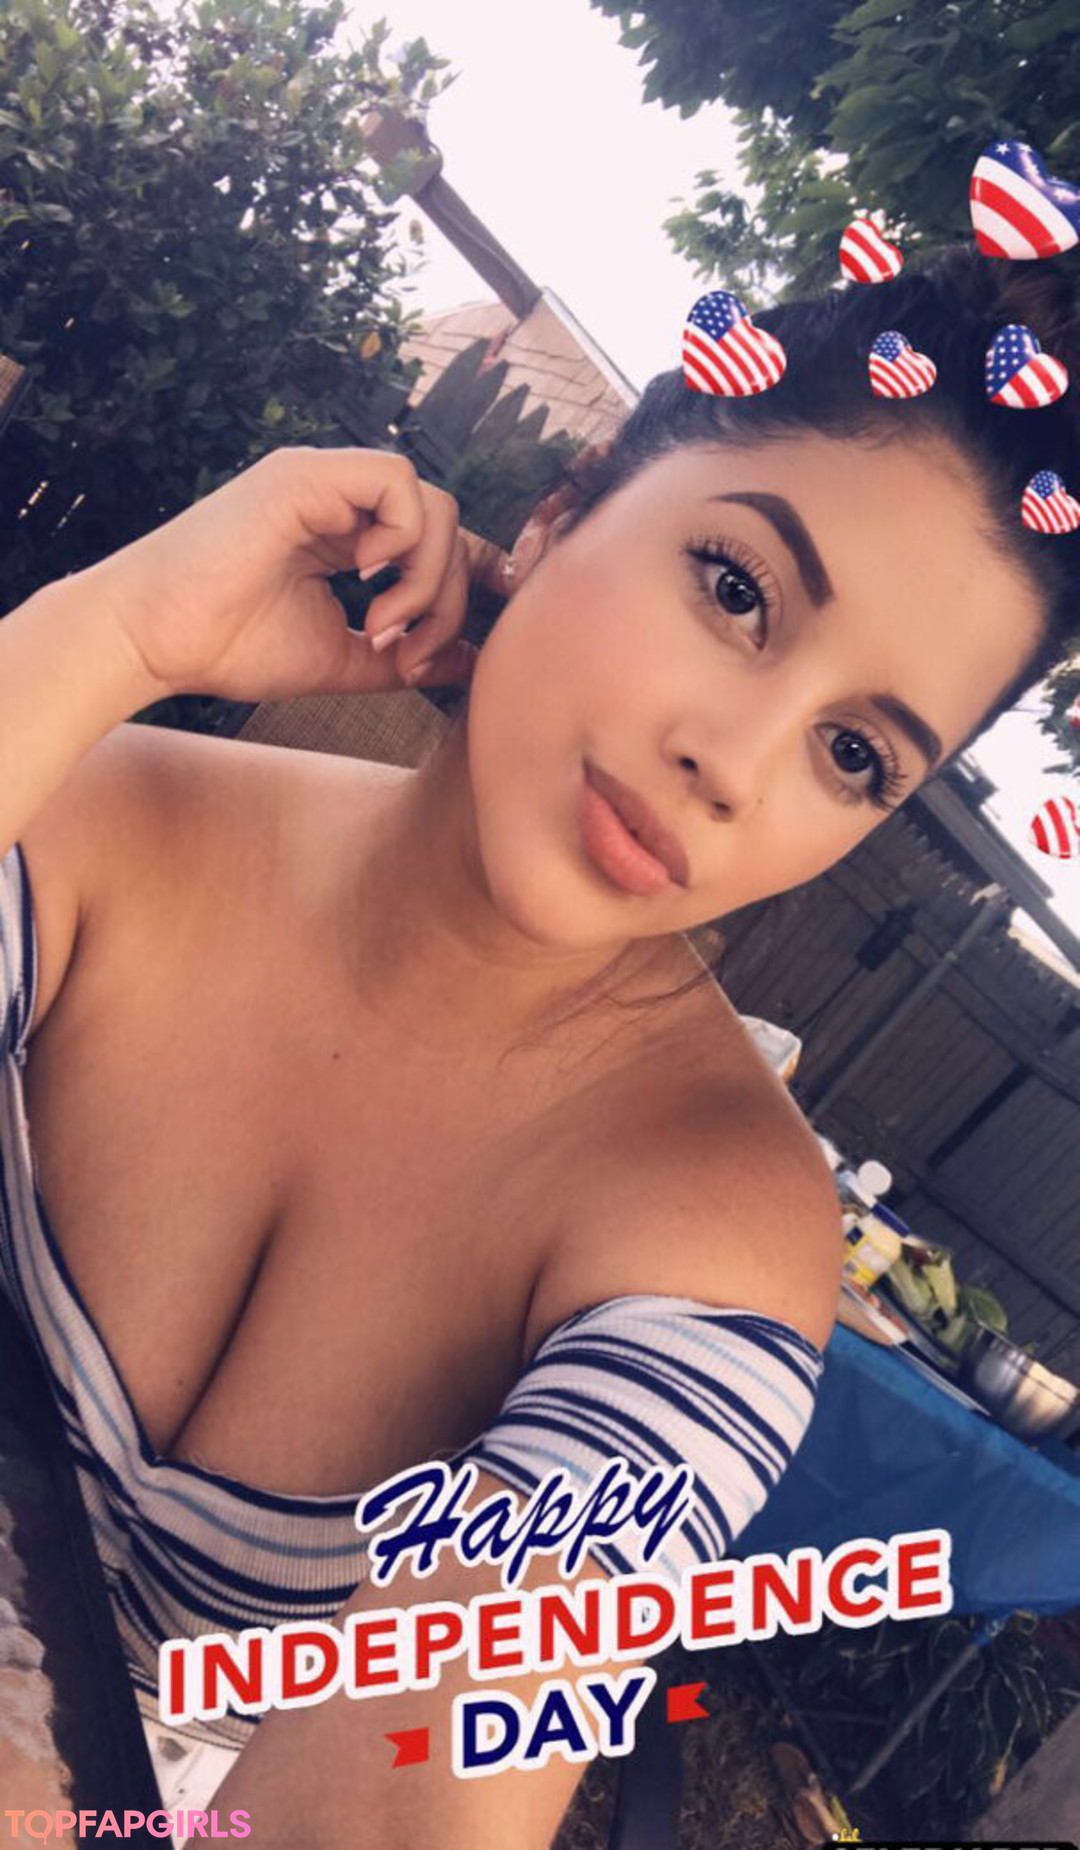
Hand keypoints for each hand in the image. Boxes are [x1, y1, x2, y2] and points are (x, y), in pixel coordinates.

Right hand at [74, 445, 479, 704]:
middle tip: (406, 655)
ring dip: (426, 577)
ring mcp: (323, 482)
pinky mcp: (305, 476)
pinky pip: (396, 482)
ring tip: (380, 625)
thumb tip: (471, 664)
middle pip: (448, 527)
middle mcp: (340, 500)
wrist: (157, 639)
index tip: (486, 625)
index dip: (476, 570)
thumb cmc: (229, 646)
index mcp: (347, 534)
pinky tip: (364, 578)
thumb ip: (405, 658)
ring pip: (433, 504)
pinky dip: (402, 536)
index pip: (435, 535)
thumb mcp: (340, 659)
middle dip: (447, 601)